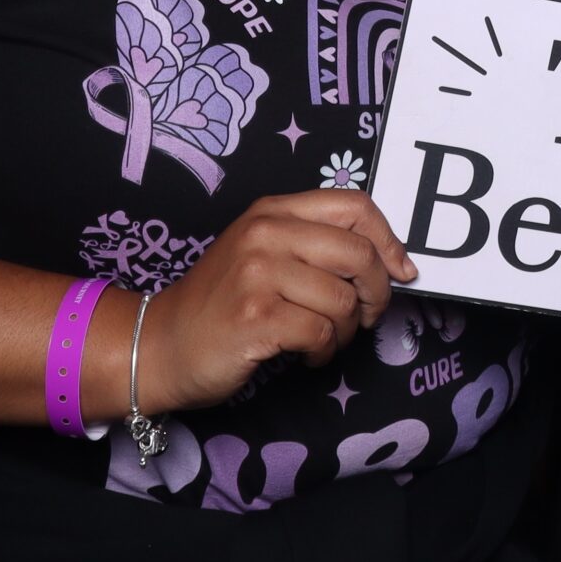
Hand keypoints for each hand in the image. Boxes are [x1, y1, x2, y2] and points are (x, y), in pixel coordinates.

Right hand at [136, 190, 416, 413]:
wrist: (158, 346)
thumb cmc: (221, 304)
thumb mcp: (263, 253)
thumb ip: (316, 245)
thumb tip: (393, 262)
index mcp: (273, 211)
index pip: (355, 205)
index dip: (389, 240)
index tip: (402, 271)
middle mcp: (265, 233)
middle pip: (358, 253)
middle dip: (376, 292)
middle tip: (367, 316)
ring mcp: (258, 273)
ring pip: (343, 300)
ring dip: (346, 330)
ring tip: (325, 338)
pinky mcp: (255, 317)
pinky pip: (321, 333)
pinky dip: (324, 352)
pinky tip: (307, 355)